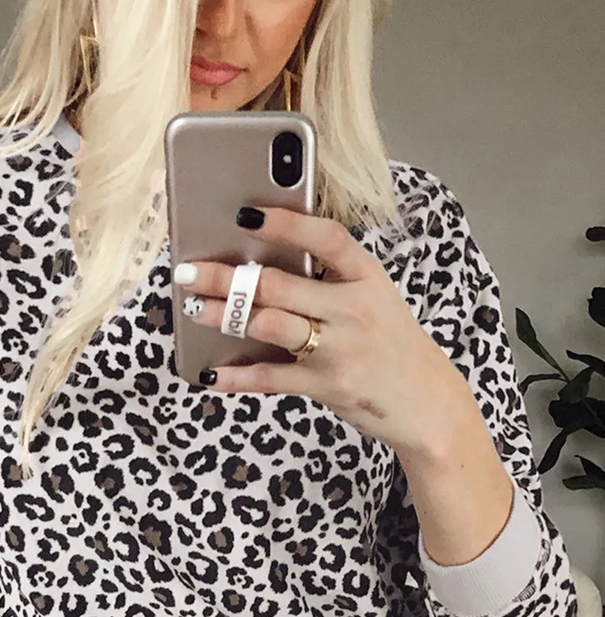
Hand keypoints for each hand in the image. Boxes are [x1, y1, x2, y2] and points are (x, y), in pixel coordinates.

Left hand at [173, 204, 472, 456]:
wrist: (427, 403)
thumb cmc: (392, 347)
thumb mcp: (375, 302)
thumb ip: (331, 283)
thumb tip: (265, 270)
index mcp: (367, 277)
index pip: (326, 237)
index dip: (285, 222)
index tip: (245, 213)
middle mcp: (354, 308)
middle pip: (279, 284)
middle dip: (226, 277)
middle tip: (188, 273)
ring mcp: (340, 348)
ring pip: (269, 324)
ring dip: (224, 317)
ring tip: (193, 311)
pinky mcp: (328, 386)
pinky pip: (271, 378)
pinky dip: (236, 376)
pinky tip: (209, 372)